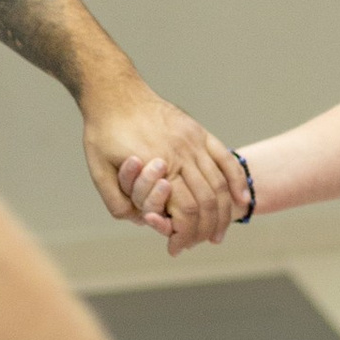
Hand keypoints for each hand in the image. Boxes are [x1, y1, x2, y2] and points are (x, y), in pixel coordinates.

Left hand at [84, 77, 249, 253]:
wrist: (114, 91)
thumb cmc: (103, 131)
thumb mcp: (97, 168)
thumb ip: (115, 199)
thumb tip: (138, 221)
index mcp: (158, 164)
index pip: (184, 210)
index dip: (183, 234)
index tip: (176, 248)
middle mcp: (181, 153)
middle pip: (207, 201)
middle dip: (204, 229)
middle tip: (197, 244)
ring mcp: (193, 141)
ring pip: (219, 184)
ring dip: (222, 213)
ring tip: (217, 233)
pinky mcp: (199, 133)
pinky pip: (226, 159)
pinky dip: (237, 181)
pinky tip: (241, 199)